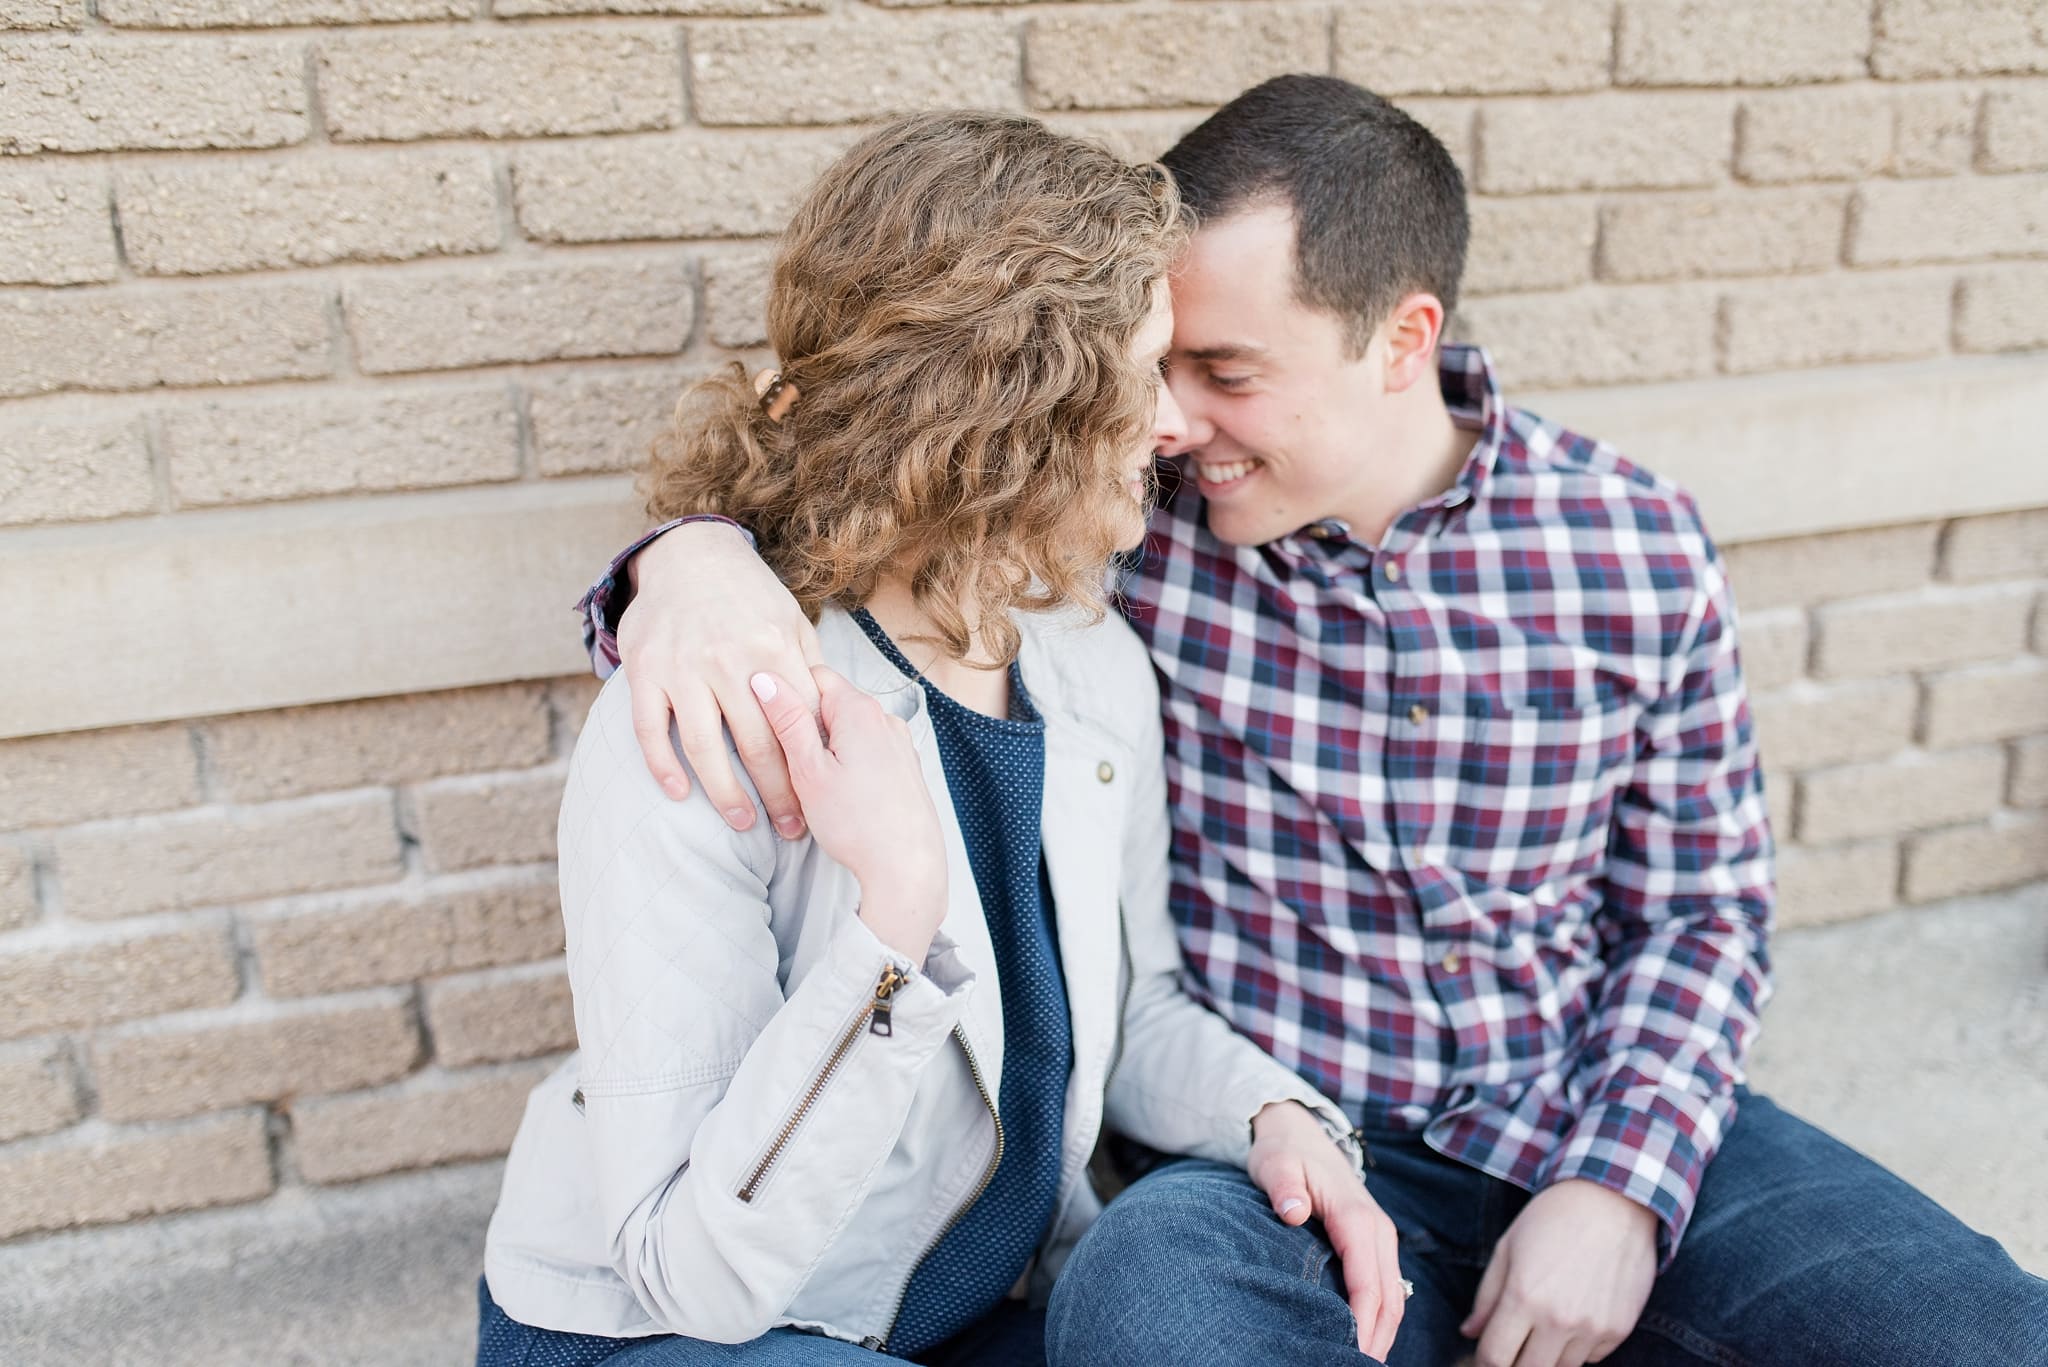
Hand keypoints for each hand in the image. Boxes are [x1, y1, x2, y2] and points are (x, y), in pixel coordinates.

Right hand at [618, 521, 823, 838]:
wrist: (690, 554)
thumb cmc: (749, 595)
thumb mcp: (790, 621)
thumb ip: (808, 669)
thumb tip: (832, 717)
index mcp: (772, 648)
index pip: (798, 723)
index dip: (813, 767)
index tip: (824, 802)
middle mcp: (728, 660)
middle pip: (758, 744)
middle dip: (778, 794)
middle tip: (790, 830)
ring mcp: (682, 667)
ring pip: (706, 747)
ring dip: (726, 793)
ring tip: (744, 822)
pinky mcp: (644, 670)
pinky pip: (651, 729)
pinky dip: (663, 765)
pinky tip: (679, 794)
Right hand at [751, 667, 946, 961]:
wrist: (907, 868)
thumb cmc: (856, 824)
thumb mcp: (809, 771)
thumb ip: (788, 721)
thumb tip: (766, 680)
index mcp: (860, 711)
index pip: (814, 675)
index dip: (788, 695)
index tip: (774, 725)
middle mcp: (885, 718)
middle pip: (832, 703)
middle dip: (807, 727)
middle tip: (792, 765)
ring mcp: (899, 742)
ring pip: (849, 729)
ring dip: (828, 748)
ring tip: (818, 787)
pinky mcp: (905, 766)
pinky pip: (868, 750)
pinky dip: (850, 763)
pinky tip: (844, 796)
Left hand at [1247, 1101, 1404, 1360]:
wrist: (1300, 1134)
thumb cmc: (1285, 1153)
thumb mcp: (1275, 1164)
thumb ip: (1283, 1186)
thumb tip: (1293, 1211)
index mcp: (1357, 1218)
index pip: (1368, 1283)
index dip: (1363, 1324)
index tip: (1351, 1355)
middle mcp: (1378, 1230)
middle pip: (1389, 1298)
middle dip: (1378, 1339)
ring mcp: (1380, 1238)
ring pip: (1394, 1296)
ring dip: (1383, 1333)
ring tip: (1361, 1362)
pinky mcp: (1375, 1244)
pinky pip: (1387, 1287)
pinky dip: (1381, 1316)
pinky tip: (1365, 1339)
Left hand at [1462, 1179, 1656, 1366]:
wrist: (1612, 1200)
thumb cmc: (1552, 1218)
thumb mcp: (1507, 1248)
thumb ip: (1487, 1297)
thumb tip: (1470, 1332)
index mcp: (1523, 1297)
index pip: (1495, 1357)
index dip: (1485, 1360)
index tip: (1486, 1354)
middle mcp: (1559, 1320)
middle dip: (1514, 1362)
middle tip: (1514, 1344)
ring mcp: (1593, 1327)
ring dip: (1547, 1355)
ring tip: (1545, 1324)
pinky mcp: (1619, 1329)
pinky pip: (1591, 1357)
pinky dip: (1579, 1347)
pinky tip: (1575, 1316)